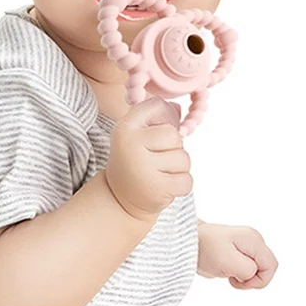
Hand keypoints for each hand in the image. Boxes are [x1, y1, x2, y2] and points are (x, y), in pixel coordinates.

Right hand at [105, 97, 190, 222]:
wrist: (119, 198)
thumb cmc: (134, 159)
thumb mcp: (137, 133)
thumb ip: (156, 116)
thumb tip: (177, 108)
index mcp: (125, 127)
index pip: (157, 106)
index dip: (161, 121)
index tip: (151, 136)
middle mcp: (131, 144)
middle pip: (175, 136)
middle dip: (174, 148)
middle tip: (157, 160)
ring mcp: (143, 167)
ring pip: (184, 159)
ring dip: (179, 169)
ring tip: (160, 174)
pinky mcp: (156, 188)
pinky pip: (187, 181)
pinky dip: (181, 185)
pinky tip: (165, 186)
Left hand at [197, 224, 277, 289]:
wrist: (187, 242)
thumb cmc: (205, 248)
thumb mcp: (228, 261)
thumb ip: (247, 269)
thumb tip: (252, 274)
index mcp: (254, 240)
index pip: (271, 265)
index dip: (260, 279)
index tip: (240, 279)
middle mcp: (253, 241)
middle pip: (266, 268)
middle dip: (252, 279)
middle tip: (233, 278)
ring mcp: (246, 246)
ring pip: (257, 270)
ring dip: (244, 278)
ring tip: (228, 273)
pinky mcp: (238, 252)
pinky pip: (247, 269)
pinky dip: (238, 275)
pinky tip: (226, 272)